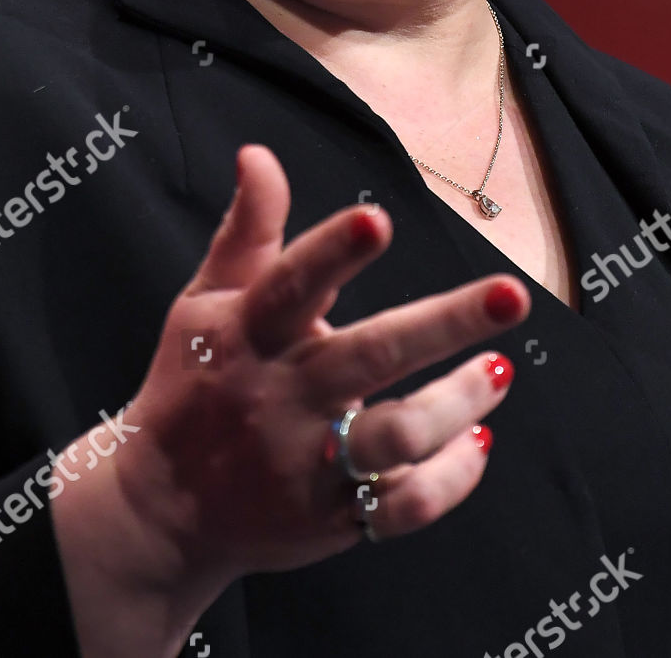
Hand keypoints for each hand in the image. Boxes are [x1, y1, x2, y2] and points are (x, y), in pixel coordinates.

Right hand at [106, 141, 529, 584]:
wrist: (160, 510)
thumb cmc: (194, 381)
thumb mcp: (207, 302)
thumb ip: (247, 230)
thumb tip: (257, 153)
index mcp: (249, 335)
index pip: (291, 284)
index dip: (332, 251)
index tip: (377, 218)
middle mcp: (282, 396)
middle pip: (370, 356)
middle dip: (444, 323)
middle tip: (510, 294)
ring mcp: (308, 462)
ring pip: (396, 436)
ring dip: (458, 402)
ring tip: (499, 368)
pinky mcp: (332, 518)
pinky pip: (403, 507)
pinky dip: (451, 477)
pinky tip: (478, 438)